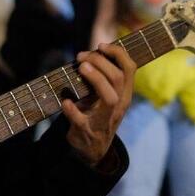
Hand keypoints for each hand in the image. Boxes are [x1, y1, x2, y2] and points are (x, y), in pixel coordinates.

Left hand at [63, 43, 135, 164]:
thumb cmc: (98, 115)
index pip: (130, 68)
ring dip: (95, 80)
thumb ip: (104, 77)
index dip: (118, 53)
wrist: (93, 150)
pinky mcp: (87, 132)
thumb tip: (91, 53)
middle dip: (100, 62)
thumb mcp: (107, 96)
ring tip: (80, 68)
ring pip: (110, 98)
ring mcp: (104, 120)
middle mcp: (119, 106)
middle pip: (118, 79)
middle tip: (81, 57)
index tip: (101, 45)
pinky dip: (71, 109)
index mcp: (125, 94)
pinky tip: (64, 100)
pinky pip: (81, 120)